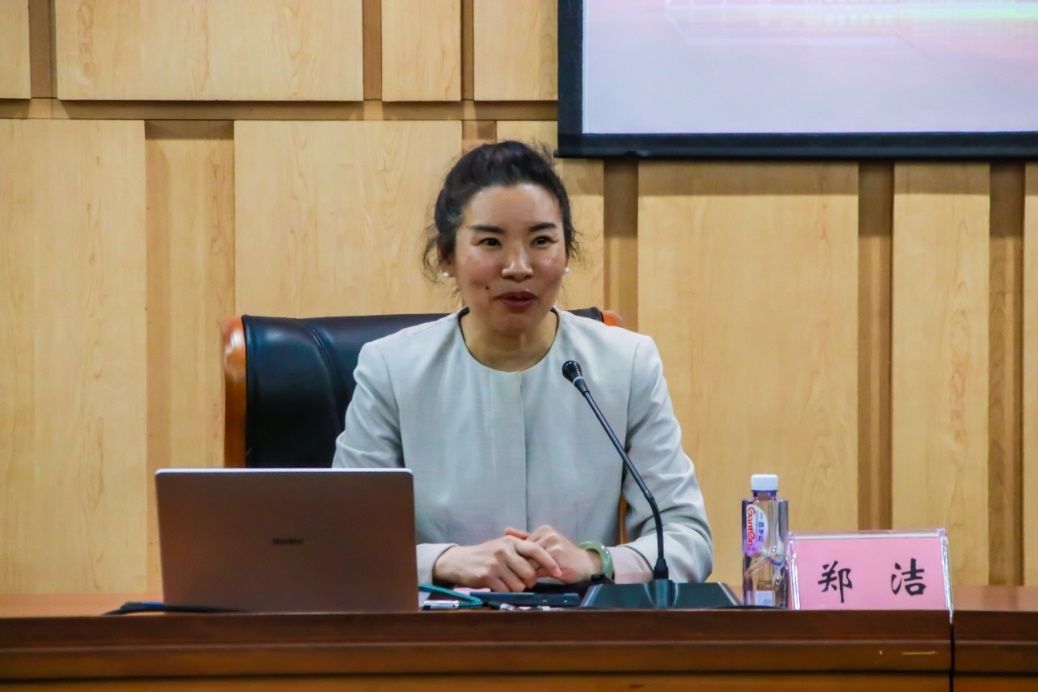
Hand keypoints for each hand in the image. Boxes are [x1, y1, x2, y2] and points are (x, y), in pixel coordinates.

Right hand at [432, 536, 562, 591]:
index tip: (558, 572)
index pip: (536, 550)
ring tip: (506, 582)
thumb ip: (520, 550)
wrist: (459, 561)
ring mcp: (495, 563)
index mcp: (511, 542)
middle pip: (529, 572)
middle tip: (525, 582)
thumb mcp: (502, 546)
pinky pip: (506, 590)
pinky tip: (498, 585)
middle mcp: (504, 550)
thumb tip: (544, 561)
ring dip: (516, 588)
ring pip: (519, 584)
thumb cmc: (485, 555)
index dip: (549, 562)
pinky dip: (505, 591)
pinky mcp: (487, 576)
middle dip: (530, 581)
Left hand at [504, 525, 600, 583]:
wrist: (586, 565)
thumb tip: (506, 530)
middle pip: (525, 554)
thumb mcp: (545, 544)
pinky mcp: (558, 558)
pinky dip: (536, 578)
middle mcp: (548, 534)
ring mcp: (553, 545)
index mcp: (544, 529)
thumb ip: (526, 537)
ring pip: (531, 563)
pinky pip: (539, 570)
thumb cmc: (563, 556)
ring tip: (529, 579)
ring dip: (528, 573)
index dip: (518, 558)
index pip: (521, 545)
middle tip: (520, 575)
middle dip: (522, 566)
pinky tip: (537, 581)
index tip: (517, 567)